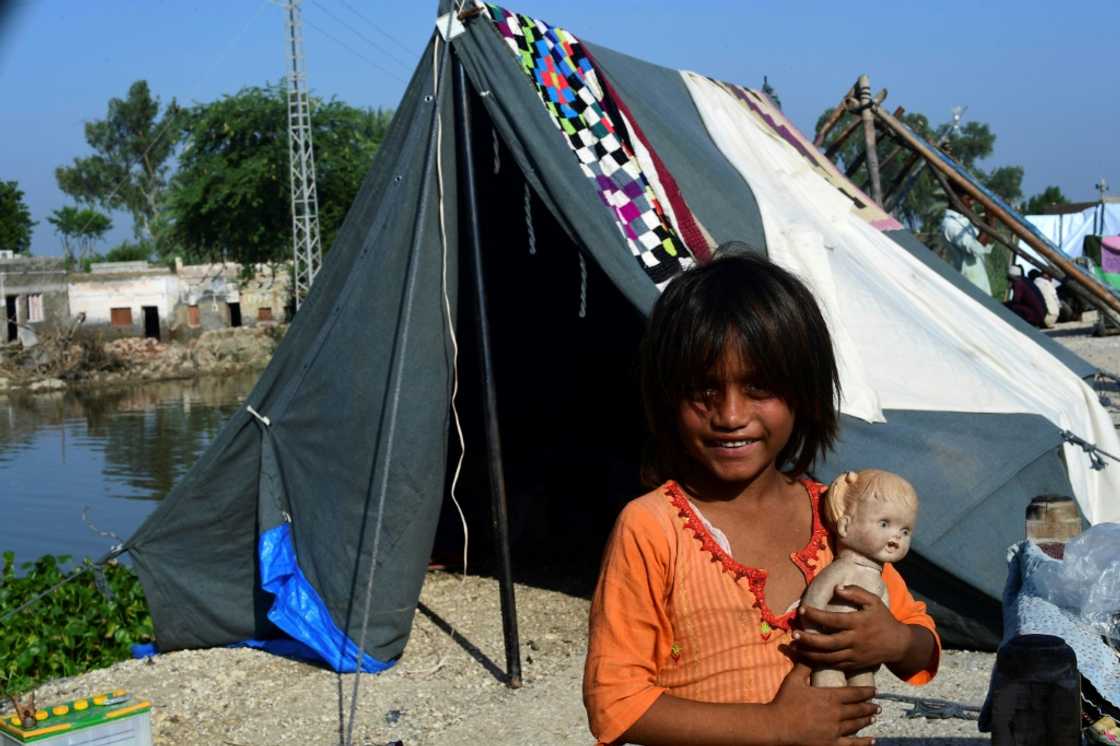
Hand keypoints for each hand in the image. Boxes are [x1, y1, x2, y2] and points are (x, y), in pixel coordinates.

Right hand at [770, 661, 878, 745]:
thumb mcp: (793, 680)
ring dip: (866, 720)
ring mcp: (835, 730)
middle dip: (869, 707)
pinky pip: (852, 743)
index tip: (874, 691)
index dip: (866, 692)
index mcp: (829, 696)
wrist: (777, 725)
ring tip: (873, 717)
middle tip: (877, 706)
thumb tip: (805, 648)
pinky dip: (863, 742)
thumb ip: (804, 666)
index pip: (854, 693)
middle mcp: (836, 713)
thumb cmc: (784, 702)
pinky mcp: (831, 743)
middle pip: (858, 709)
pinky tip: (872, 741)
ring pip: (856, 724)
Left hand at [793, 585, 908, 670]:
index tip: (802, 609)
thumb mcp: (874, 601)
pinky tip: (806, 657)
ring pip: (829, 658)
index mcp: (859, 623)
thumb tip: (837, 588)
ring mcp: (855, 655)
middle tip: (793, 634)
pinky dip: (819, 663)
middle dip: (808, 640)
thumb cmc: (883, 619)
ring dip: (810, 653)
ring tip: (794, 646)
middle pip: (828, 643)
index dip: (816, 615)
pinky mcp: (854, 665)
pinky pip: (834, 665)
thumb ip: (856, 592)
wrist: (898, 644)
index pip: (834, 620)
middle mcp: (855, 641)